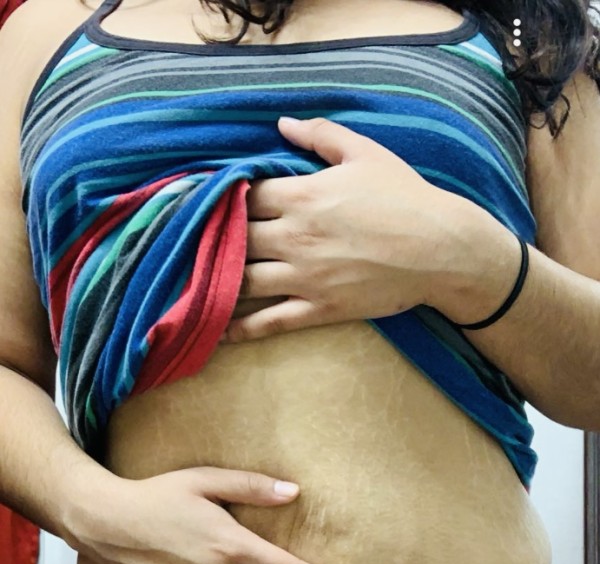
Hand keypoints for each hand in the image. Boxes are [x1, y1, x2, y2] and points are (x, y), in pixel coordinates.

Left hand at [223, 116, 460, 342]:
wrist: (442, 250)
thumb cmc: (406, 197)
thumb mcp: (365, 153)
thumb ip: (320, 135)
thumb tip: (282, 123)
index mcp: (302, 196)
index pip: (243, 195)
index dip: (225, 197)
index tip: (215, 201)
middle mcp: (295, 238)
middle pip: (235, 238)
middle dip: (216, 238)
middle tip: (200, 241)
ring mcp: (304, 278)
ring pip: (242, 281)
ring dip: (217, 280)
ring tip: (198, 282)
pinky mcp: (318, 310)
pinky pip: (268, 322)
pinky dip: (239, 328)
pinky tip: (216, 329)